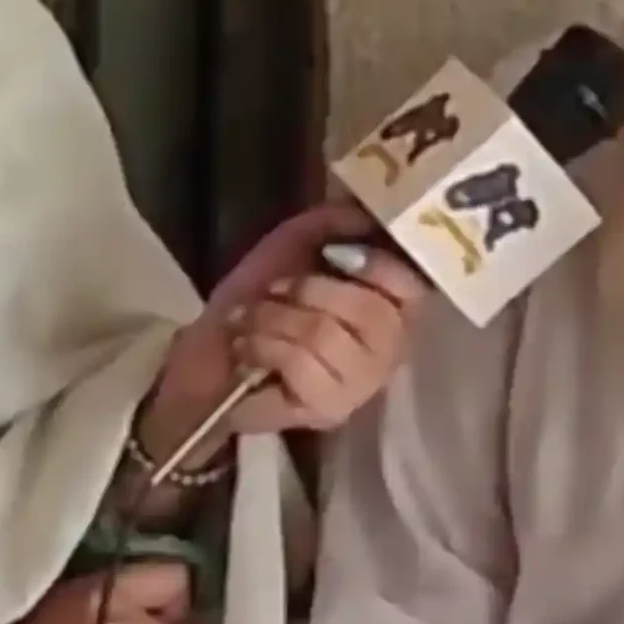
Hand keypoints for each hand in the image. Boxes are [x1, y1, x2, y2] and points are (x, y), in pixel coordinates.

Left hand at [139, 201, 426, 460]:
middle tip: (275, 292)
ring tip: (252, 323)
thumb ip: (334, 222)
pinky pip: (301, 366)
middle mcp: (388, 351)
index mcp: (390, 308)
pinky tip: (249, 350)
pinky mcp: (328, 411)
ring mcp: (360, 387)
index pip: (414, 288)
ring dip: (273, 319)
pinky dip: (263, 346)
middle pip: (369, 312)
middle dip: (308, 291)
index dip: (378, 266)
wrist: (210, 352)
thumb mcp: (297, 243)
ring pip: (325, 335)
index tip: (334, 255)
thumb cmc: (261, 297)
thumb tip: (366, 211)